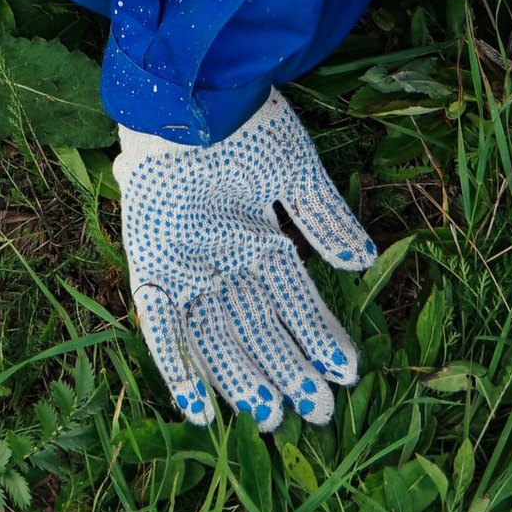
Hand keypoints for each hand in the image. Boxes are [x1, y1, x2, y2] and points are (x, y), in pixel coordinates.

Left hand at [116, 90, 376, 432]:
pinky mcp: (149, 267)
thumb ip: (324, 215)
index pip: (296, 302)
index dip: (320, 338)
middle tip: (318, 414)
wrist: (184, 94)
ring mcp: (187, 268)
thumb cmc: (241, 122)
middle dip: (288, 371)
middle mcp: (225, 263)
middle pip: (259, 329)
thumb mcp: (292, 167)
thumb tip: (362, 261)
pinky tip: (198, 406)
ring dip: (244, 378)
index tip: (347, 374)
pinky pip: (161, 326)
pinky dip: (178, 365)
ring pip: (219, 338)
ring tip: (271, 417)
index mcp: (260, 240)